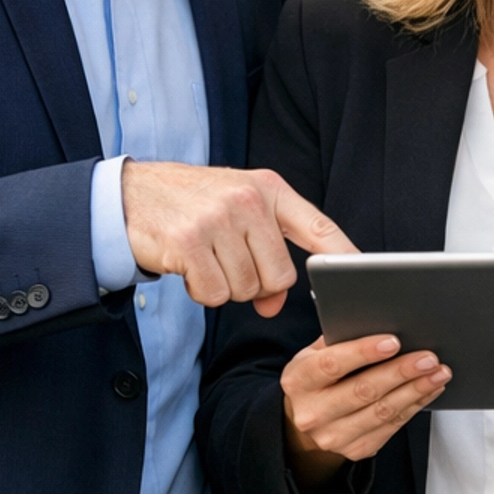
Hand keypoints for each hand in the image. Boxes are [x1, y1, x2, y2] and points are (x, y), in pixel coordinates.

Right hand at [121, 161, 355, 315]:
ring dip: (226, 288)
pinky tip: (188, 268)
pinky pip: (215, 294)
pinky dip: (202, 292)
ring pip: (247, 290)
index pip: (319, 226)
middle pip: (280, 277)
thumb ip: (266, 252)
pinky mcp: (189, 243)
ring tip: (206, 259)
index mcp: (268, 188)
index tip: (366, 275)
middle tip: (229, 264)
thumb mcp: (236, 214)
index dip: (345, 255)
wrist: (128, 194)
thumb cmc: (191, 206)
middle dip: (257, 285)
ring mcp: (218, 220)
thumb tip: (274, 305)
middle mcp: (247, 200)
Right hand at [281, 333, 450, 484]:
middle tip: (428, 358)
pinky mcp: (356, 449)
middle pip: (363, 391)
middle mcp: (313, 412)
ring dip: (415, 391)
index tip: (394, 342)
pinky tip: (428, 390)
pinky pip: (392, 426)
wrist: (306, 421)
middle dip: (400, 372)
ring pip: (382, 412)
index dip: (364, 352)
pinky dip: (414, 406)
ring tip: (438, 373)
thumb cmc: (317, 378)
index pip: (331, 364)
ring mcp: (334, 435)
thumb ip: (338, 339)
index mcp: (299, 380)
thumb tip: (378, 323)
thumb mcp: (314, 355)